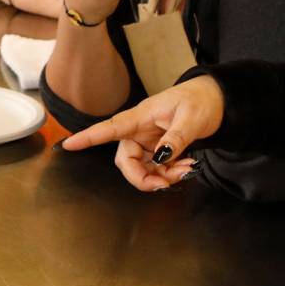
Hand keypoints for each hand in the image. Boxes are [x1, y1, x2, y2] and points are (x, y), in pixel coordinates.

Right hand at [60, 76, 222, 189]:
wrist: (215, 101)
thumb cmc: (200, 100)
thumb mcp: (191, 118)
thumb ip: (176, 138)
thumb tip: (161, 158)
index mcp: (141, 116)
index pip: (110, 127)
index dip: (89, 137)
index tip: (69, 144)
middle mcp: (139, 130)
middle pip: (126, 161)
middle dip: (143, 178)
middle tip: (165, 184)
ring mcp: (147, 142)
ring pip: (142, 169)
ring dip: (162, 177)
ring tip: (187, 170)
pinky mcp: (157, 150)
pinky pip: (156, 170)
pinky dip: (170, 174)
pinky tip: (186, 167)